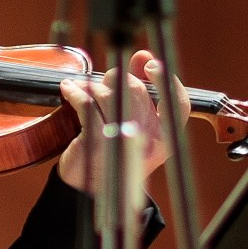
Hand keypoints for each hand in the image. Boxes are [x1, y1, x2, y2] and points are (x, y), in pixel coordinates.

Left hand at [57, 49, 176, 194]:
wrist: (89, 192)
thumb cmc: (113, 154)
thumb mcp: (135, 125)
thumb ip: (144, 91)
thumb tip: (144, 56)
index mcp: (165, 139)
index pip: (179, 104)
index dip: (166, 80)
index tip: (150, 65)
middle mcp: (149, 143)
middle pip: (136, 89)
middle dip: (116, 78)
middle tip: (102, 84)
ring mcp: (122, 143)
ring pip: (109, 94)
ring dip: (91, 85)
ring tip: (80, 88)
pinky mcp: (96, 143)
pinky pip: (86, 104)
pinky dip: (74, 92)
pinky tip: (69, 90)